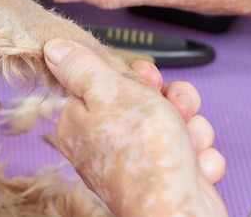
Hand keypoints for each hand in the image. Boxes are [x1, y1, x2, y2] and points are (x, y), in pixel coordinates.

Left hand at [44, 38, 227, 215]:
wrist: (178, 213)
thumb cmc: (144, 155)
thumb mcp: (109, 91)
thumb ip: (81, 67)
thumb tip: (54, 49)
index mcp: (79, 122)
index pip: (105, 81)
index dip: (133, 77)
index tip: (147, 80)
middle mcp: (103, 143)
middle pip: (142, 99)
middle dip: (169, 101)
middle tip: (173, 109)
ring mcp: (135, 161)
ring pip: (171, 122)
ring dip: (189, 128)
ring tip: (186, 142)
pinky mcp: (163, 177)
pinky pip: (187, 151)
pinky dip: (196, 156)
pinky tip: (193, 164)